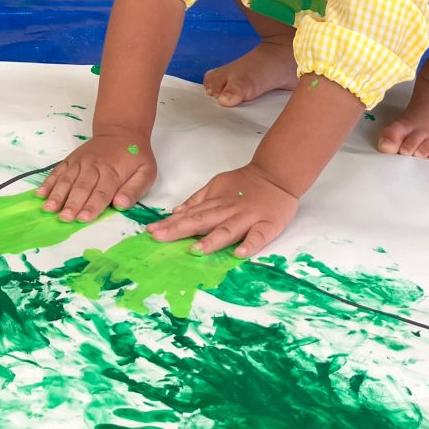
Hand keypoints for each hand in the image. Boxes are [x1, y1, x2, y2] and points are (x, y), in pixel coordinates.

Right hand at [36, 130, 156, 222]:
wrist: (121, 131)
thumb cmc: (134, 156)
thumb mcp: (146, 171)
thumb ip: (134, 189)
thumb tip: (121, 204)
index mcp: (112, 172)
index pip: (101, 192)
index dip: (92, 206)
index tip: (83, 218)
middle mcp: (93, 167)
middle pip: (82, 188)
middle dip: (72, 204)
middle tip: (64, 218)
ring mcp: (80, 162)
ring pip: (67, 180)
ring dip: (57, 195)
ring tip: (48, 209)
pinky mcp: (71, 160)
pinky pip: (58, 171)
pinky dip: (48, 182)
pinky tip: (40, 194)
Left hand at [147, 163, 298, 256]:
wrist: (277, 175)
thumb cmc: (245, 184)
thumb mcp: (217, 185)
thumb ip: (198, 200)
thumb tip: (175, 212)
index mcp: (216, 202)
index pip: (191, 214)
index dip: (171, 223)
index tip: (151, 231)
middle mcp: (229, 210)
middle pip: (203, 221)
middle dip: (180, 230)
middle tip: (159, 238)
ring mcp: (248, 218)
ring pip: (228, 229)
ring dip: (212, 240)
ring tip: (195, 250)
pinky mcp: (267, 225)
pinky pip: (258, 236)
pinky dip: (249, 244)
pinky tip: (240, 253)